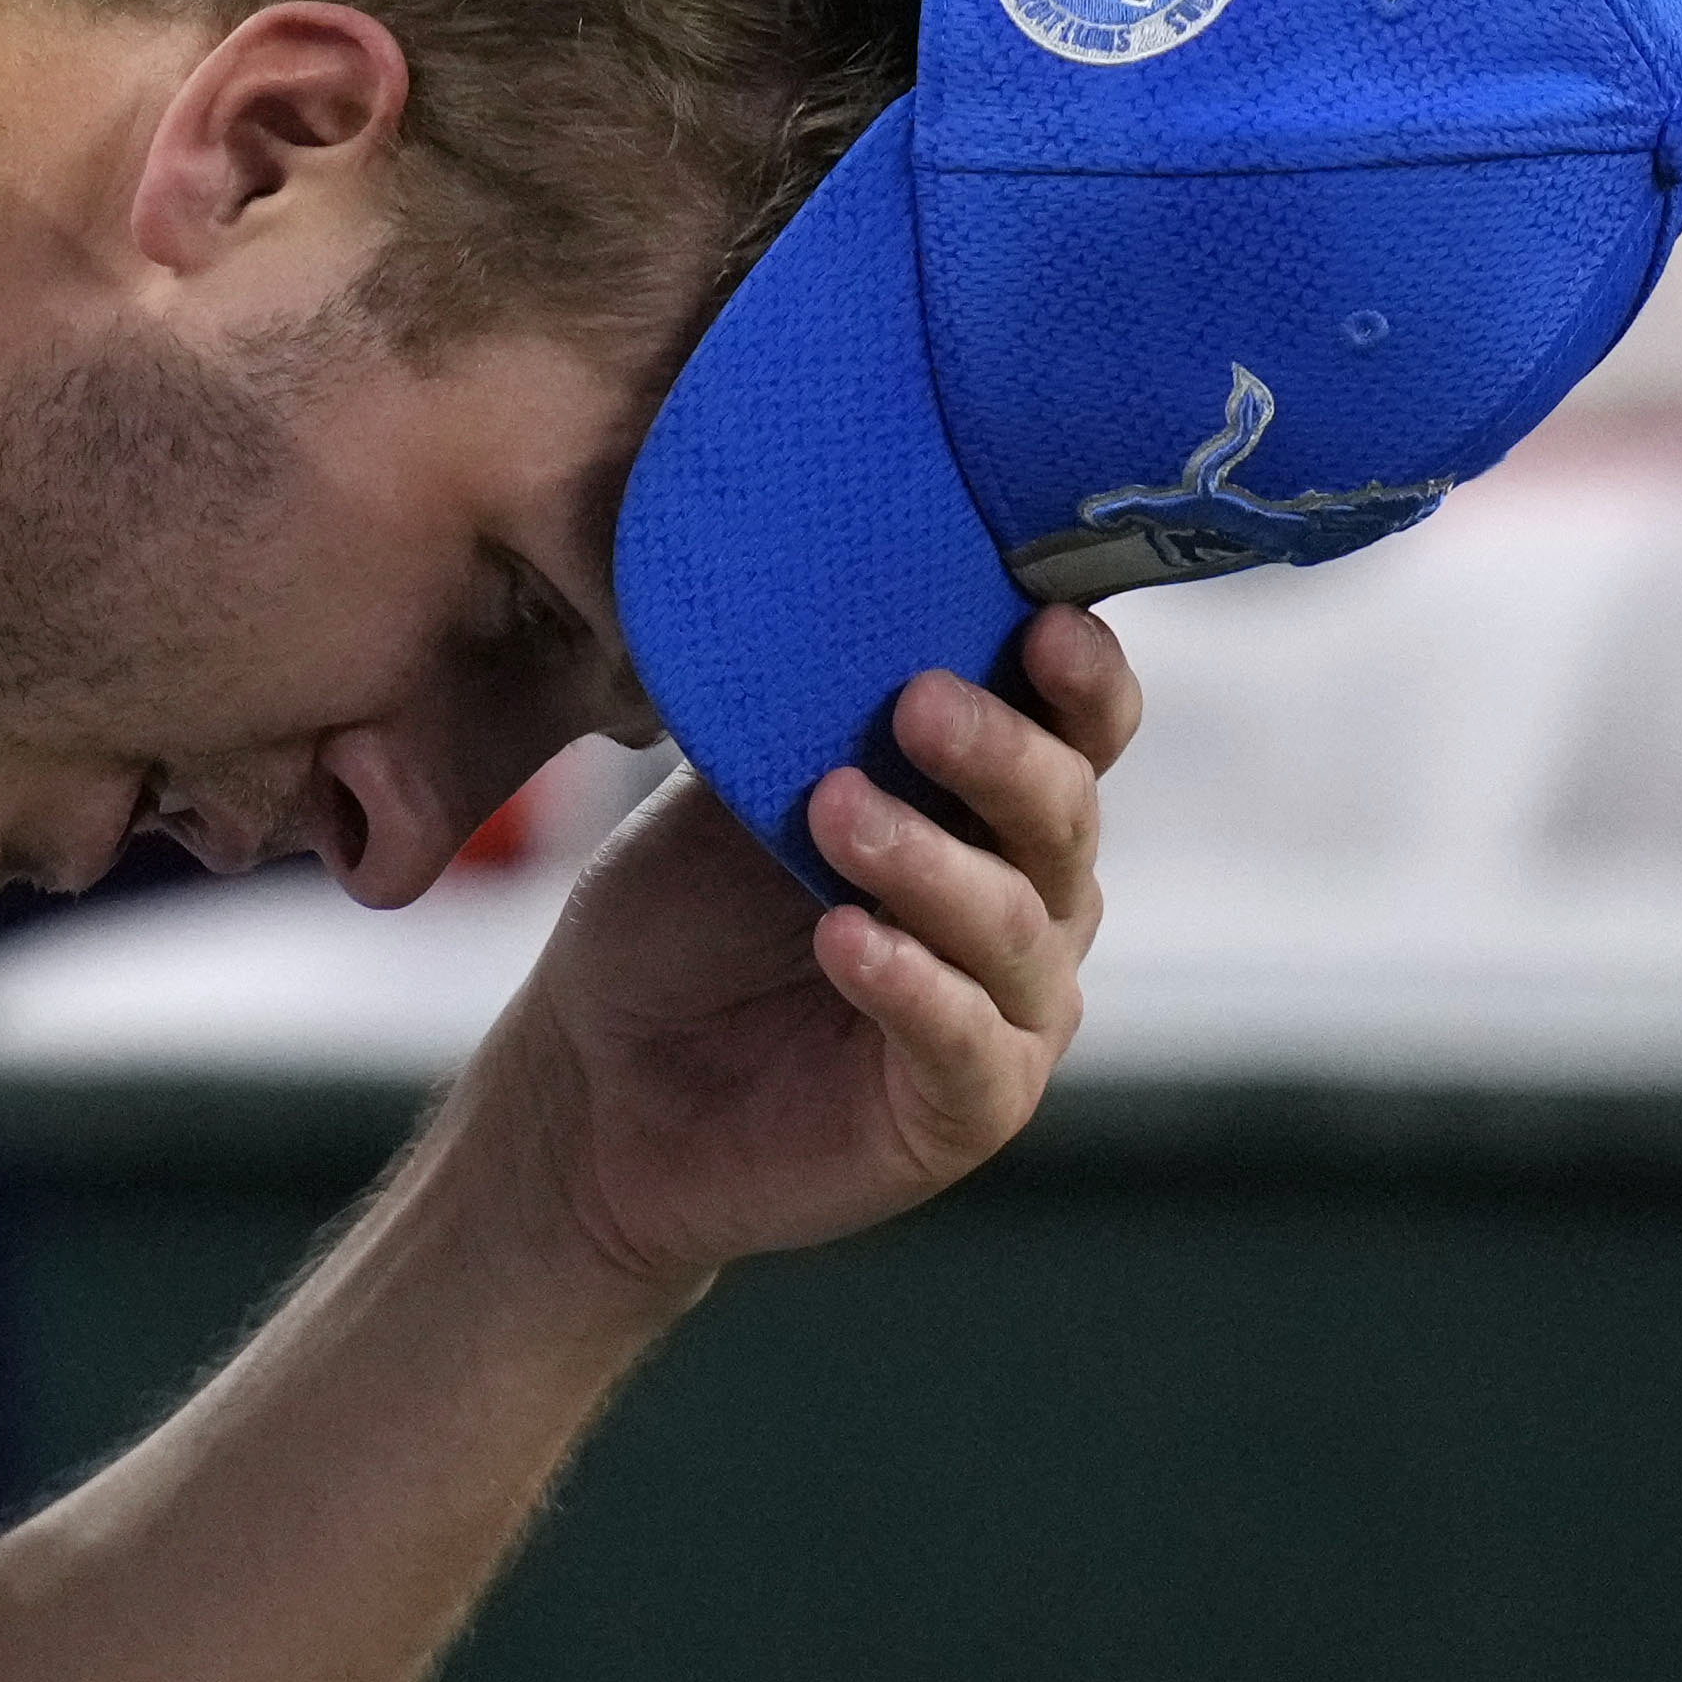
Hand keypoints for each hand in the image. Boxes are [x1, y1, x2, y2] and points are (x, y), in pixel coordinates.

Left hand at [470, 605, 1135, 1296]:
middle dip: (1000, 754)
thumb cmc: (682, 918)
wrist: (599, 1075)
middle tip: (917, 706)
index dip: (1081, 678)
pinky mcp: (964, 1106)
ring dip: (929, 862)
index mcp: (989, 805)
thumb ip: (808, 705)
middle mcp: (1028, 900)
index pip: (1078, 729)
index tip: (1041, 621)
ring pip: (1015, 926)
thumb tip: (832, 576)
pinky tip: (846, 941)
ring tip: (835, 814)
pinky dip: (912, 985)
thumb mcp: (740, 788)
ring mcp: (1008, 1008)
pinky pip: (964, 1040)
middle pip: (1062, 816)